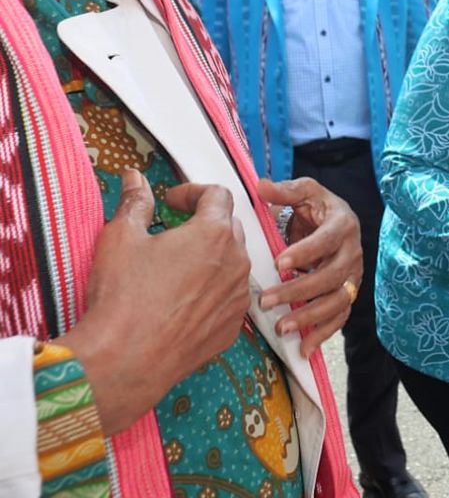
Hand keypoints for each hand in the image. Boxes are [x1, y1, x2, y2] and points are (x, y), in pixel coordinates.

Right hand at [60, 172, 249, 434]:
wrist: (125, 360)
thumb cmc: (122, 295)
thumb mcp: (121, 238)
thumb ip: (135, 203)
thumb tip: (136, 178)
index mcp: (214, 234)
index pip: (218, 195)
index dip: (193, 191)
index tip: (170, 201)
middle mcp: (237, 262)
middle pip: (230, 228)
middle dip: (204, 223)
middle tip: (173, 231)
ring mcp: (238, 298)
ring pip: (233, 264)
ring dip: (212, 258)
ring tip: (178, 267)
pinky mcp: (233, 327)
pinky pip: (229, 297)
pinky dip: (213, 290)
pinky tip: (183, 300)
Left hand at [257, 177, 362, 356]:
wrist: (339, 224)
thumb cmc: (318, 208)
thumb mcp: (305, 193)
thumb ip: (285, 191)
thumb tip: (260, 186)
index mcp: (343, 225)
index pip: (327, 241)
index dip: (305, 253)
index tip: (278, 262)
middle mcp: (353, 253)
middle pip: (330, 277)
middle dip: (298, 291)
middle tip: (266, 300)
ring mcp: (353, 277)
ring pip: (337, 302)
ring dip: (310, 317)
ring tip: (282, 327)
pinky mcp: (348, 295)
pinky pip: (339, 318)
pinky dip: (323, 335)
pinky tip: (303, 348)